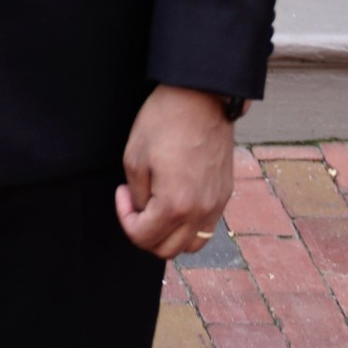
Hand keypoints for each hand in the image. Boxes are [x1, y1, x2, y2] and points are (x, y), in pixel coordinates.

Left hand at [116, 85, 238, 258]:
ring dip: (169, 235)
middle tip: (134, 205)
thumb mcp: (135, 159)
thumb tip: (142, 210)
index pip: (143, 238)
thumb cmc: (164, 122)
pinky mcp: (225, 194)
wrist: (201, 97)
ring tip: (156, 208)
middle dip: (144, 233)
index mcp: (175, 205)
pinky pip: (207, 227)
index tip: (122, 193)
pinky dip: (189, 226)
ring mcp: (217, 204)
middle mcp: (201, 211)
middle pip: (167, 250)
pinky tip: (176, 201)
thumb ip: (137, 196)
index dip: (124, 218)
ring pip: (191, 245)